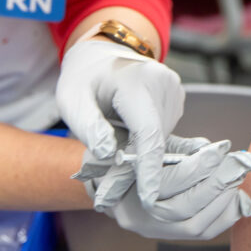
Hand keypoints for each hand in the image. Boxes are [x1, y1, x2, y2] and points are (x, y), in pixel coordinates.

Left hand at [56, 37, 183, 207]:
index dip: (149, 168)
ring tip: (114, 146)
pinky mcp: (177, 97)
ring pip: (161, 137)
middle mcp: (163, 84)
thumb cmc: (84, 78)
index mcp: (136, 83)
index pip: (148, 133)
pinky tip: (128, 132)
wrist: (103, 52)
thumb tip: (110, 155)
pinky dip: (147, 140)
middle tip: (109, 187)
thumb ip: (89, 126)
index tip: (149, 198)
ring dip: (140, 152)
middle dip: (136, 166)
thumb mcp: (72, 100)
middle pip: (155, 139)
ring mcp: (174, 90)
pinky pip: (164, 129)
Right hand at [73, 134, 250, 239]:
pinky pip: (200, 232)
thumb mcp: (147, 138)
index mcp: (124, 186)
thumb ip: (180, 146)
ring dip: (223, 201)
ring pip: (194, 226)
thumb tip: (214, 150)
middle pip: (184, 208)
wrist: (104, 173)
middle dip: (217, 185)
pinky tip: (236, 196)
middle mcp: (135, 215)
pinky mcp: (164, 234)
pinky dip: (223, 215)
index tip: (222, 149)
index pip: (169, 182)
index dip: (200, 165)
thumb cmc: (127, 147)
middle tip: (238, 165)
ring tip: (237, 177)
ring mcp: (149, 229)